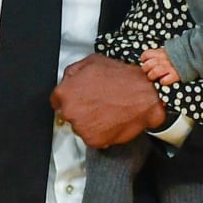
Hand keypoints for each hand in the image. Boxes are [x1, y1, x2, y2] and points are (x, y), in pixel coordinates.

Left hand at [51, 53, 165, 146]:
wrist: (146, 96)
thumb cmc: (123, 79)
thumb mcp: (93, 62)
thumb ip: (74, 72)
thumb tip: (68, 79)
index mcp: (66, 92)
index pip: (56, 100)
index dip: (70, 98)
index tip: (77, 100)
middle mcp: (70, 111)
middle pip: (69, 114)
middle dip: (81, 110)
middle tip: (98, 103)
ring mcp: (81, 127)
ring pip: (81, 127)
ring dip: (91, 122)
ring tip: (108, 111)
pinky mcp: (94, 140)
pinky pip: (93, 138)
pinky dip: (101, 133)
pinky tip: (111, 120)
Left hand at [140, 47, 179, 85]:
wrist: (192, 56)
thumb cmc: (177, 54)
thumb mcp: (166, 50)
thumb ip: (157, 54)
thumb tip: (147, 60)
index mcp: (160, 52)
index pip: (146, 55)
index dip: (144, 60)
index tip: (146, 62)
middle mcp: (163, 59)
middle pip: (148, 65)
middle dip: (146, 70)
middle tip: (149, 71)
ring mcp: (169, 67)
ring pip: (154, 72)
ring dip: (152, 76)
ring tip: (155, 77)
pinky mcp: (175, 75)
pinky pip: (164, 81)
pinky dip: (163, 81)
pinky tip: (165, 80)